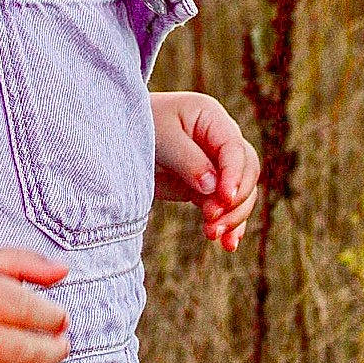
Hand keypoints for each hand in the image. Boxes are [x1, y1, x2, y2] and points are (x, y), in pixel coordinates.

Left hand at [152, 91, 259, 252]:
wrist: (116, 136)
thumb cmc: (140, 126)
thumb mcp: (162, 138)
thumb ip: (188, 161)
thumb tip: (214, 188)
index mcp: (211, 119)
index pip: (235, 150)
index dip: (234, 175)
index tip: (224, 198)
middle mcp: (220, 142)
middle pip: (247, 172)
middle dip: (235, 199)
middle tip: (211, 218)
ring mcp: (215, 166)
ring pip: (241, 193)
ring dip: (232, 217)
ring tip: (212, 234)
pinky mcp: (204, 188)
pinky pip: (225, 207)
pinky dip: (229, 225)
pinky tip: (228, 243)